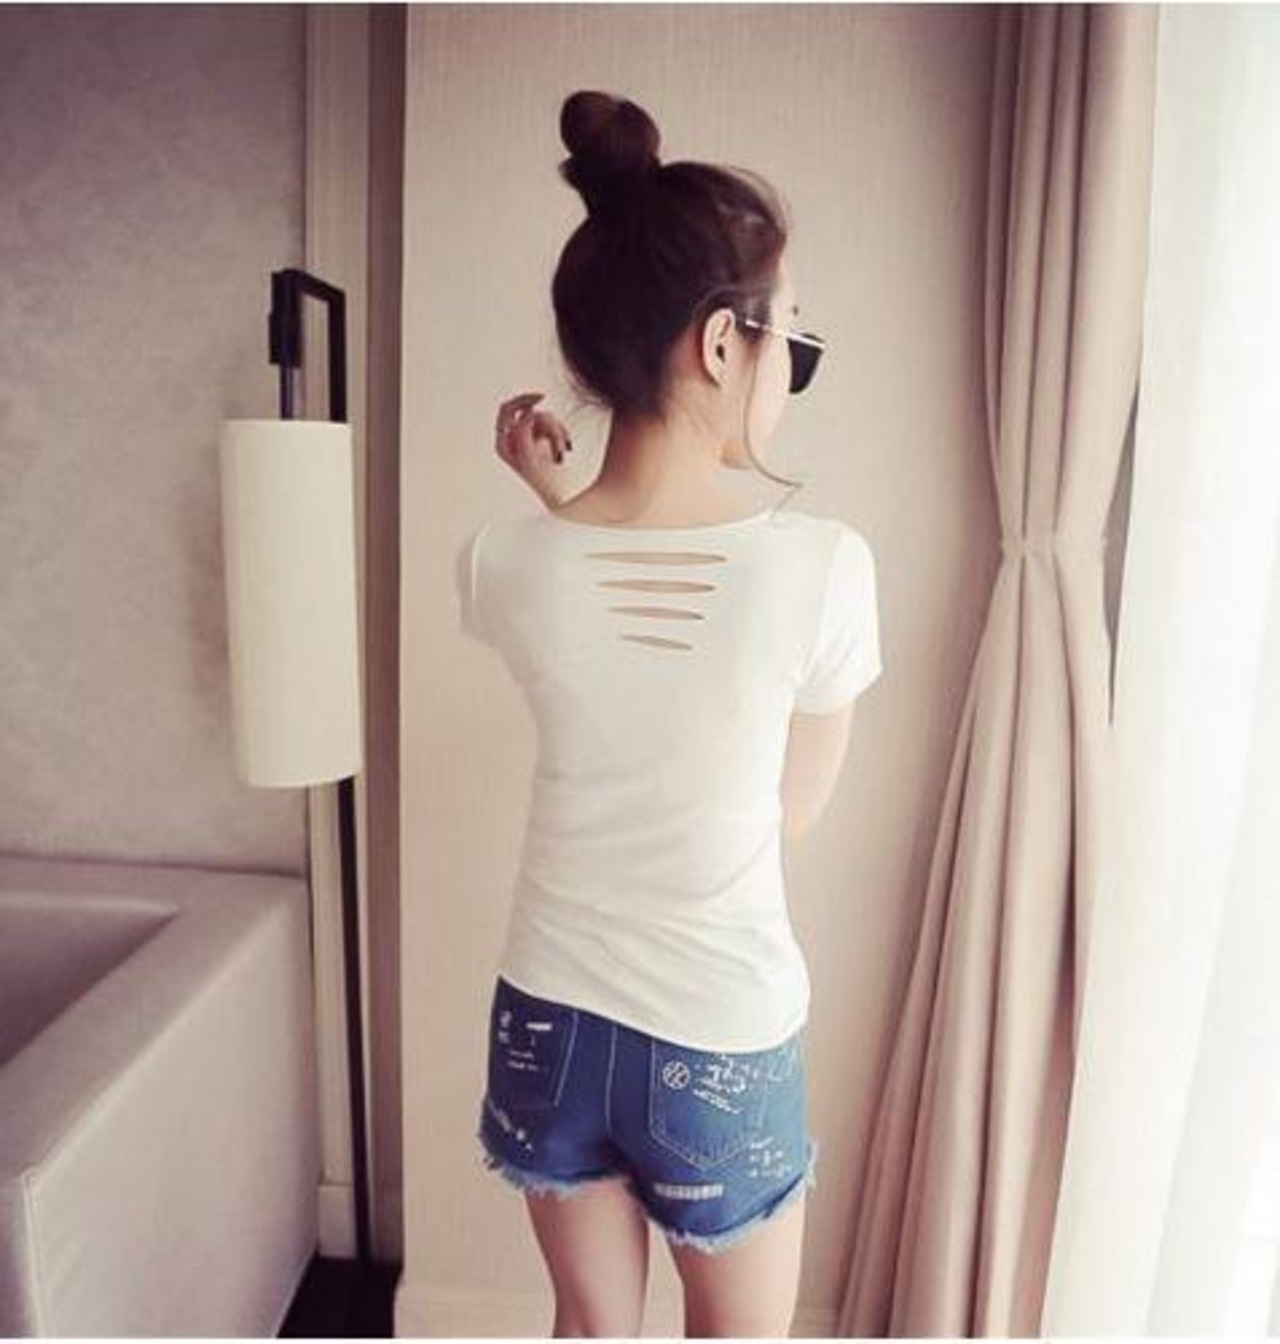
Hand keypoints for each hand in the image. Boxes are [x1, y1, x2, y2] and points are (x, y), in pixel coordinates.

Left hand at [493, 391, 574, 508]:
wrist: (564, 498)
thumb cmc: (544, 483)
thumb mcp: (529, 458)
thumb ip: (523, 433)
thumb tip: (527, 412)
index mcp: (504, 444)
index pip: (507, 410)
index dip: (522, 401)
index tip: (540, 399)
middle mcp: (514, 440)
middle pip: (526, 410)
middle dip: (542, 417)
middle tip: (553, 405)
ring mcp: (530, 439)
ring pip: (543, 417)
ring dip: (556, 431)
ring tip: (561, 453)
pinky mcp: (545, 440)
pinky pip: (554, 425)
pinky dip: (562, 435)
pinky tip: (566, 451)